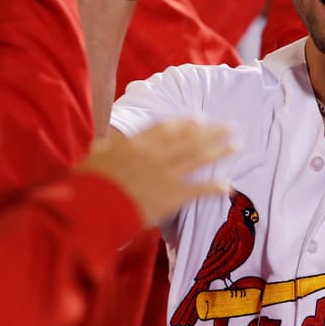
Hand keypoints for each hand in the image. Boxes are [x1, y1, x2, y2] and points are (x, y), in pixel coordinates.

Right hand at [80, 119, 236, 226]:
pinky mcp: (172, 196)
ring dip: (219, 151)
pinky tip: (229, 185)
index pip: (166, 128)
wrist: (94, 207)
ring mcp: (166, 174)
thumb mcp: (93, 160)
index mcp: (137, 144)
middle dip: (212, 132)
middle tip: (231, 127)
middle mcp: (156, 154)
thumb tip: (100, 145)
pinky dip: (215, 187)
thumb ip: (104, 150)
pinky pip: (199, 190)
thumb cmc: (88, 185)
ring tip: (236, 146)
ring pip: (199, 158)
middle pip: (190, 138)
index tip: (199, 119)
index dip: (185, 123)